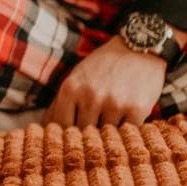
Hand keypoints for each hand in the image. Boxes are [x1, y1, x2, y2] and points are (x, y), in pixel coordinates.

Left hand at [46, 36, 168, 127]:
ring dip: (110, 132)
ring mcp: (114, 103)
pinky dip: (128, 129)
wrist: (140, 48)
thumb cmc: (104, 65)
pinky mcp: (137, 109)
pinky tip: (129, 115)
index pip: (61, 126)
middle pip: (84, 134)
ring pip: (107, 136)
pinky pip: (128, 133)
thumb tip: (46, 127)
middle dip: (90, 134)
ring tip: (115, 116)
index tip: (74, 137)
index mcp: (71, 88)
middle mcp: (91, 95)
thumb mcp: (77, 76)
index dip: (67, 135)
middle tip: (98, 127)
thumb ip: (61, 101)